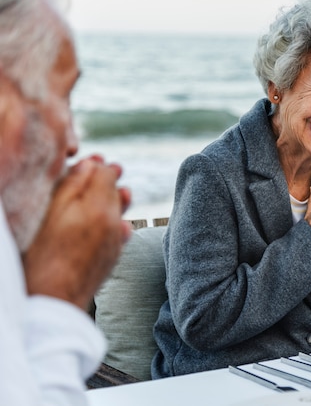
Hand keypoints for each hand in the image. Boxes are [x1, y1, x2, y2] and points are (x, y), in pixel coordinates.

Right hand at [22, 155, 131, 309]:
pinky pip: (120, 235)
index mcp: (99, 206)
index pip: (107, 174)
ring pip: (120, 213)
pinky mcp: (113, 258)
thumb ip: (71, 185)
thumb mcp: (50, 212)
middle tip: (107, 168)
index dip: (99, 165)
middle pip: (116, 192)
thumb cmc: (43, 254)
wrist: (53, 299)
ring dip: (118, 201)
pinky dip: (117, 225)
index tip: (94, 159)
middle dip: (110, 181)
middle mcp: (114, 222)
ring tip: (120, 193)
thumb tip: (92, 163)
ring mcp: (115, 242)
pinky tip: (118, 223)